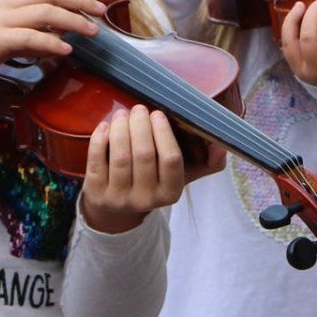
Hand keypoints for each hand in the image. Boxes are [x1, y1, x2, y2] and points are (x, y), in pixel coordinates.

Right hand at [0, 0, 108, 94]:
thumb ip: (26, 27)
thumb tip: (58, 34)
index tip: (92, 3)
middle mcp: (3, 0)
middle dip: (81, 0)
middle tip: (100, 14)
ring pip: (45, 11)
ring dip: (74, 21)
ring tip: (91, 33)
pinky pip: (30, 37)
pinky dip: (52, 42)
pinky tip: (65, 50)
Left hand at [79, 104, 209, 233]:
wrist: (117, 208)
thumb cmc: (154, 180)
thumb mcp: (183, 176)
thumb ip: (207, 161)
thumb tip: (221, 144)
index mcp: (171, 193)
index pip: (171, 160)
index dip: (164, 133)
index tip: (158, 114)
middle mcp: (146, 199)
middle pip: (143, 155)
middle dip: (140, 125)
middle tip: (139, 108)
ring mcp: (119, 199)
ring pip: (120, 157)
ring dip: (121, 128)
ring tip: (123, 114)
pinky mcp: (96, 194)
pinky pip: (96, 161)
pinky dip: (100, 138)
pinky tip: (106, 126)